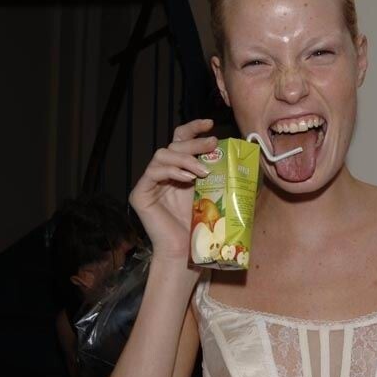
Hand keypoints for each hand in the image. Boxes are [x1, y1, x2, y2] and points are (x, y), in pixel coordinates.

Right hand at [129, 118, 217, 260]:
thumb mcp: (211, 192)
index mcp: (178, 171)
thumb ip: (215, 172)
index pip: (180, 141)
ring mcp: (149, 183)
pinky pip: (152, 172)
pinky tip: (187, 178)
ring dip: (185, 158)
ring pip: (162, 154)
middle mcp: (162, 173)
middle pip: (173, 145)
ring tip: (202, 170)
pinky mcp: (140, 194)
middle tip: (212, 143)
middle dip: (194, 142)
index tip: (210, 124)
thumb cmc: (200, 226)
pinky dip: (171, 171)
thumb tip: (236, 152)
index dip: (193, 129)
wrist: (186, 252)